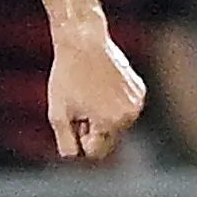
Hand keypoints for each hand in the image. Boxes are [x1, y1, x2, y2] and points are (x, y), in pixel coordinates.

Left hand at [47, 27, 146, 160]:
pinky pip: (124, 109)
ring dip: (102, 117)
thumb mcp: (57, 114)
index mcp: (110, 122)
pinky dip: (112, 104)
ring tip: (89, 94)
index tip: (73, 121)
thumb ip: (66, 143)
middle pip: (108, 140)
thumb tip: (76, 156)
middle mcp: (129, 114)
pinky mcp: (139, 90)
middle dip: (93, 130)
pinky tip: (101, 85)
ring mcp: (137, 101)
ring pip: (117, 125)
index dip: (80, 139)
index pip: (95, 152)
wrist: (83, 40)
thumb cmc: (67, 75)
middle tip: (79, 106)